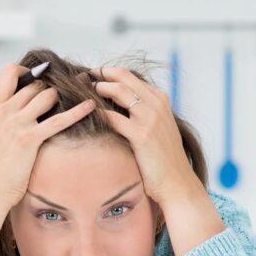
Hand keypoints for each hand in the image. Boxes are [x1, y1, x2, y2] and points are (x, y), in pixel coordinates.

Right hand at [0, 63, 94, 206]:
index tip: (38, 78)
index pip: (9, 73)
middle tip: (64, 92)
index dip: (27, 71)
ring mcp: (17, 124)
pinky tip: (90, 106)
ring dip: (61, 98)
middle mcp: (5, 112)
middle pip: (35, 85)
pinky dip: (77, 112)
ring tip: (72, 102)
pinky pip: (58, 120)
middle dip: (51, 88)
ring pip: (47, 96)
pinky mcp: (30, 139)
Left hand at [91, 67, 199, 207]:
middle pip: (122, 77)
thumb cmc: (163, 159)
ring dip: (96, 89)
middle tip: (79, 78)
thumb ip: (143, 114)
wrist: (177, 182)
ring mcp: (150, 118)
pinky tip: (85, 115)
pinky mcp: (142, 135)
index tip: (90, 76)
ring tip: (79, 92)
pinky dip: (97, 113)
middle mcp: (157, 104)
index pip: (129, 76)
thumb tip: (119, 107)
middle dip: (98, 75)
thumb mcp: (158, 128)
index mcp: (160, 99)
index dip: (106, 73)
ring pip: (118, 91)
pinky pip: (113, 118)